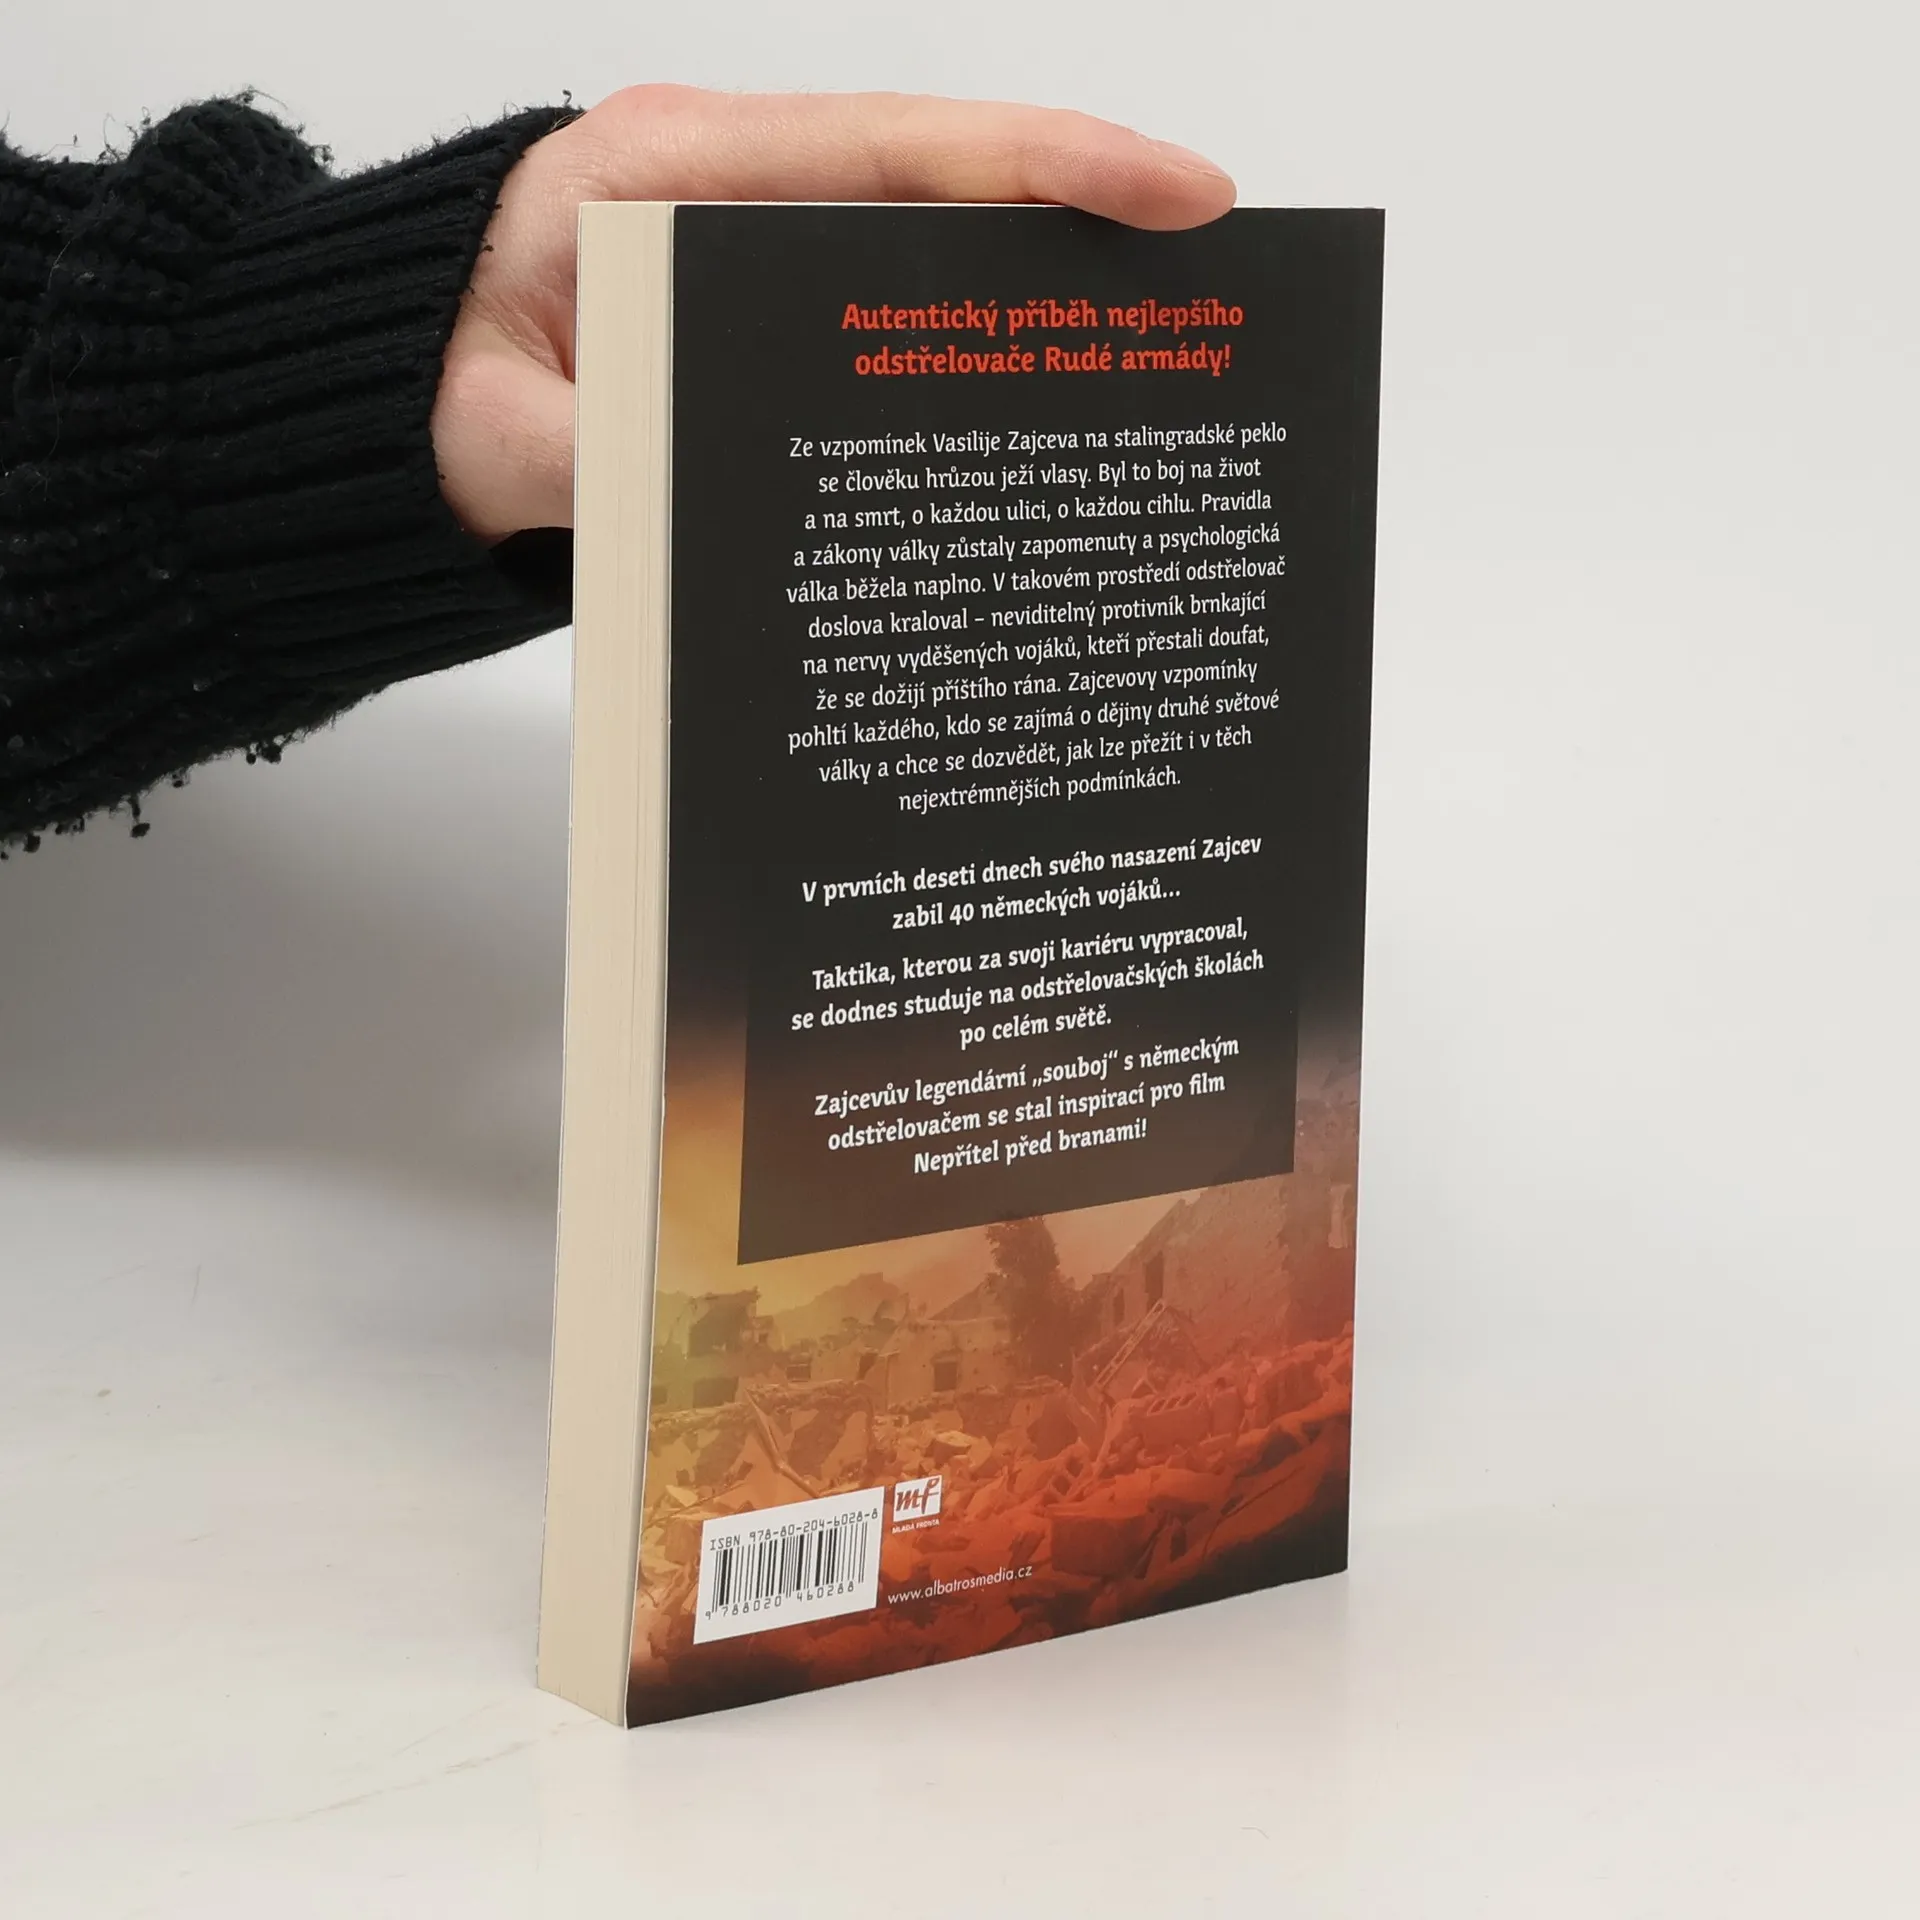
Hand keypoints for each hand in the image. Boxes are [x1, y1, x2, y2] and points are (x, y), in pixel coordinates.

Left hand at [431, 87, 1235, 539]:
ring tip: (1143, 355)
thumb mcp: (486, 441)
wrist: (365, 403)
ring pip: (914, 253)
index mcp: (664, 173)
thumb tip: (694, 505)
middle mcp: (718, 188)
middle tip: (1204, 288)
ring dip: (1021, 295)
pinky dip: (948, 352)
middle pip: (932, 187)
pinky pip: (870, 314)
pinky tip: (1012, 408)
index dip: (1048, 163)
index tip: (1178, 193)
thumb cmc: (415, 393)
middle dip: (1073, 224)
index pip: (891, 149)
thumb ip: (588, 471)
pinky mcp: (743, 309)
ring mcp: (737, 245)